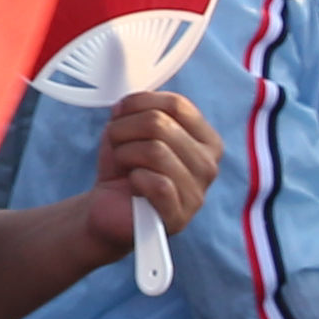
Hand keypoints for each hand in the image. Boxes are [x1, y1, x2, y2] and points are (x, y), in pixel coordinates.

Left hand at [80, 88, 219, 252]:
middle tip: (117, 146)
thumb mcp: (129, 129)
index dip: (138, 103)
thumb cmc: (124, 167)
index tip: (119, 114)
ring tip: (124, 165)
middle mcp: (209, 164)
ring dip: (124, 154)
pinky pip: (156, 183)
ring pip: (155, 151)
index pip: (176, 104)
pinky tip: (133, 184)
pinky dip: (134, 178)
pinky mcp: (179, 216)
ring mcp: (198, 192)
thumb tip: (129, 103)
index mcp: (205, 139)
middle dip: (124, 130)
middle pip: (159, 124)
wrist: (109, 206)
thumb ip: (137, 110)